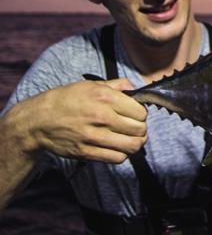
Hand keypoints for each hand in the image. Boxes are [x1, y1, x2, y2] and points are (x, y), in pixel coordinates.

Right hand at [26, 78, 146, 163]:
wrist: (38, 120)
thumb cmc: (66, 100)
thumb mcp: (91, 84)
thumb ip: (116, 85)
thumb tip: (135, 87)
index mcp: (104, 97)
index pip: (140, 112)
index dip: (141, 114)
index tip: (136, 115)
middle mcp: (101, 116)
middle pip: (139, 129)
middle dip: (141, 129)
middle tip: (135, 127)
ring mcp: (94, 136)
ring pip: (132, 146)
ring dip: (136, 143)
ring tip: (131, 139)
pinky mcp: (86, 152)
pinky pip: (117, 158)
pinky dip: (122, 154)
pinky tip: (118, 147)